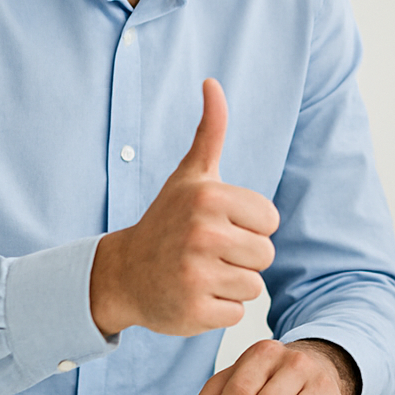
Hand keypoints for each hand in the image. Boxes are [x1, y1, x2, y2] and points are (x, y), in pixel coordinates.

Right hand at [88, 79, 279, 335]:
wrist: (123, 273)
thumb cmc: (167, 221)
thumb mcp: (190, 174)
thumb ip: (210, 130)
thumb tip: (212, 82)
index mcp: (209, 197)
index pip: (270, 220)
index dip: (249, 225)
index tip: (218, 225)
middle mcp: (202, 233)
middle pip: (265, 254)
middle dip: (242, 256)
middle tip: (207, 252)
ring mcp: (196, 274)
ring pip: (253, 285)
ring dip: (231, 283)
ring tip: (200, 272)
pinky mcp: (194, 311)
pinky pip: (236, 313)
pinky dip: (218, 309)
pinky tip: (192, 295)